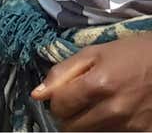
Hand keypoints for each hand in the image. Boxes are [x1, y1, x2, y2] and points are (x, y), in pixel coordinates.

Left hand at [33, 36, 151, 130]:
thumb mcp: (94, 53)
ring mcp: (130, 124)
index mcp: (98, 85)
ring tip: (96, 105)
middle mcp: (114, 110)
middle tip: (77, 103)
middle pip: (72, 127)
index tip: (63, 94)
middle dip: (68, 116)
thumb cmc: (132, 53)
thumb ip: (62, 73)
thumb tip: (37, 95)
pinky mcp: (143, 131)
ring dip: (86, 123)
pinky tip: (113, 112)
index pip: (59, 107)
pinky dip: (107, 127)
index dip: (56, 101)